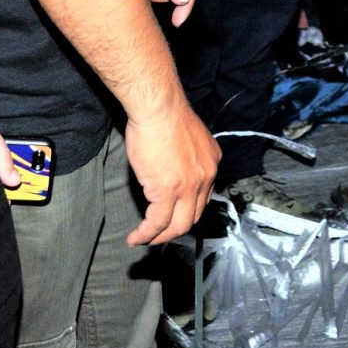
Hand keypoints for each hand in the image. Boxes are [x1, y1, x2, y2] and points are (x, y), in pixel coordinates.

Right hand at [123, 100, 220, 245]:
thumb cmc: (164, 114)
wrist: (158, 107)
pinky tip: (136, 236)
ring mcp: (189, 186)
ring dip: (160, 237)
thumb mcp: (186, 138)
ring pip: (177, 224)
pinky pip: (157, 221)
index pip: (203, 196)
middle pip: (193, 215)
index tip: (173, 216)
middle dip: (175, 229)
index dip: (187, 210)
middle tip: (159, 235)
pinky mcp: (168, 191)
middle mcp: (206, 176)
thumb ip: (184, 157)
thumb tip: (171, 170)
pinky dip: (146, 233)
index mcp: (211, 162)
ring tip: (144, 240)